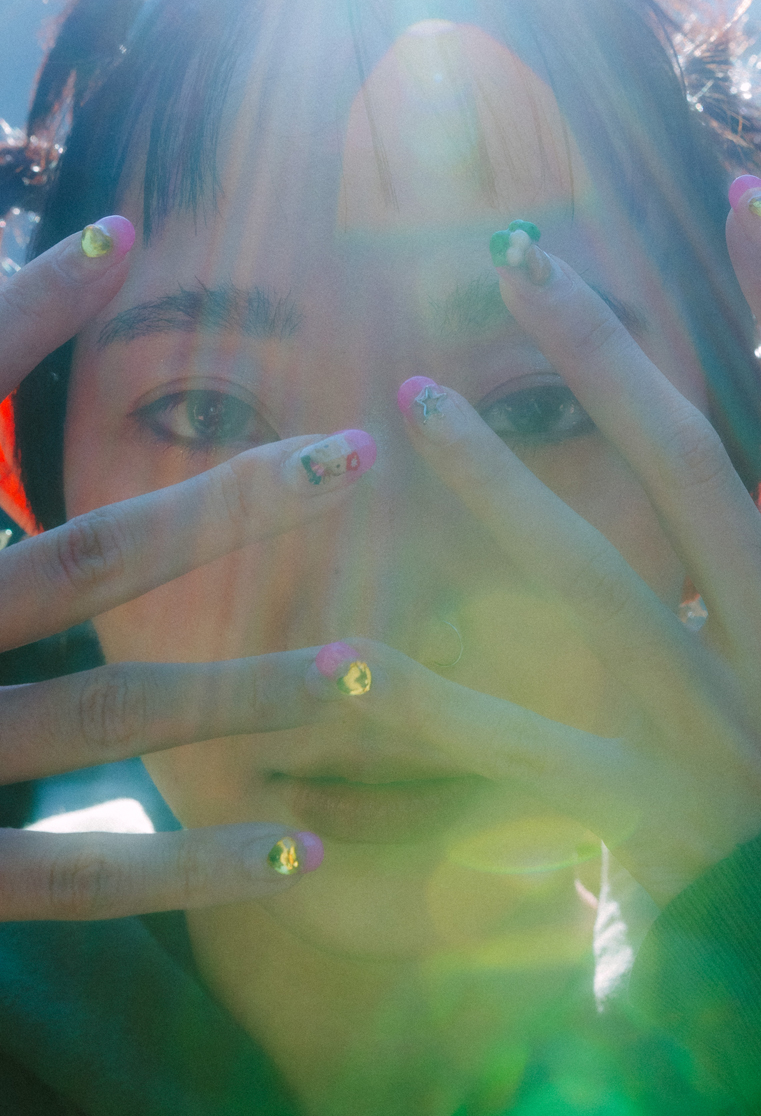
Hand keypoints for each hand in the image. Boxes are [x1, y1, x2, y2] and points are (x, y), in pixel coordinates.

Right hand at [0, 219, 375, 917]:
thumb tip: (25, 274)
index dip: (26, 311)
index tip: (123, 234)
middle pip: (85, 561)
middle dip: (230, 507)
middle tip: (356, 455)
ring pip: (107, 718)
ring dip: (248, 692)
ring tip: (371, 667)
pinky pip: (71, 880)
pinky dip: (185, 870)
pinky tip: (301, 849)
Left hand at [308, 190, 760, 905]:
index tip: (746, 203)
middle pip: (689, 462)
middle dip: (604, 351)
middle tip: (515, 259)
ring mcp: (717, 725)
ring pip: (590, 572)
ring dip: (494, 479)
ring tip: (408, 401)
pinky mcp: (651, 812)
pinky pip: (521, 751)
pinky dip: (430, 706)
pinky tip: (342, 657)